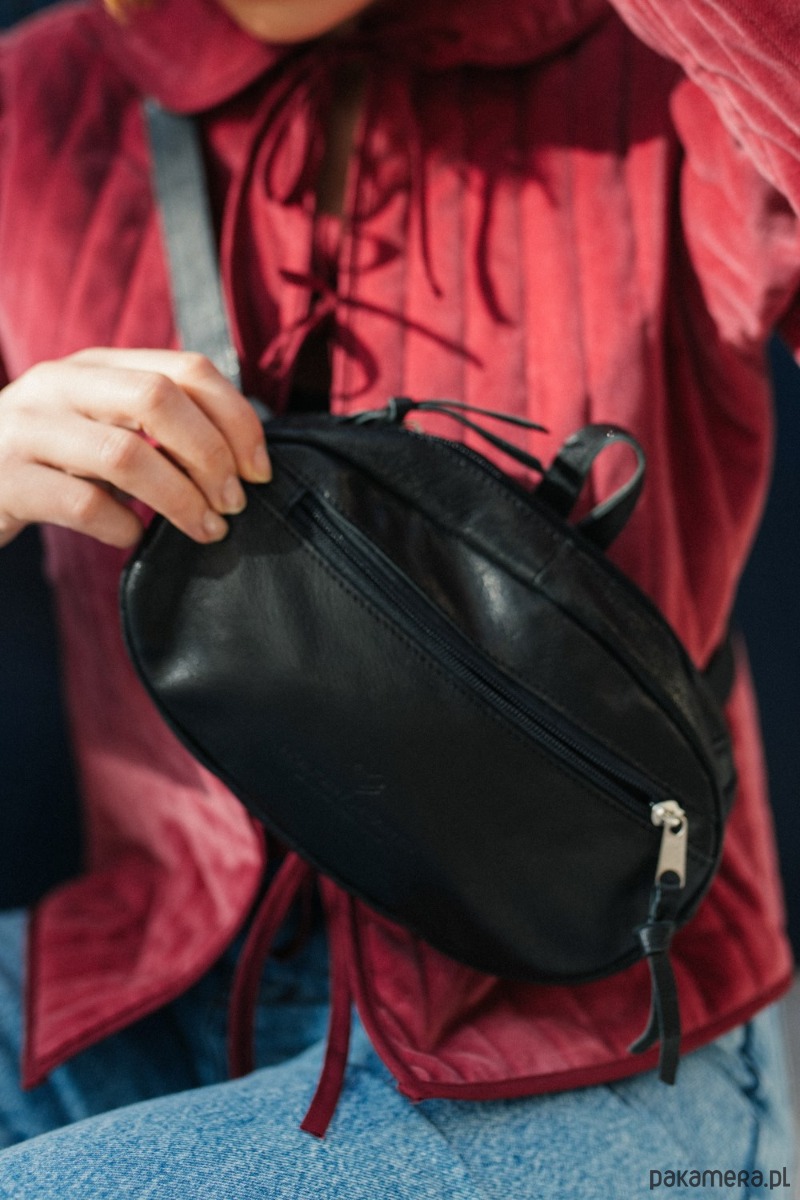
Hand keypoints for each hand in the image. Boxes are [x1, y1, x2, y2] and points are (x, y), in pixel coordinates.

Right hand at [0, 348, 270, 548]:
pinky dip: (121, 527)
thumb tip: (241, 457)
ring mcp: (28, 428)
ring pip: (125, 455)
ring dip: (180, 500)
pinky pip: (81, 505)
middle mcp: (60, 384)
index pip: (187, 368)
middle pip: (159, 400)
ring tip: (205, 530)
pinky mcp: (6, 480)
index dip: (237, 418)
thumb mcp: (99, 425)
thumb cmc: (49, 461)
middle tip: (234, 503)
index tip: (260, 468)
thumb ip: (156, 425)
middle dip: (212, 455)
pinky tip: (132, 537)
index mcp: (96, 364)